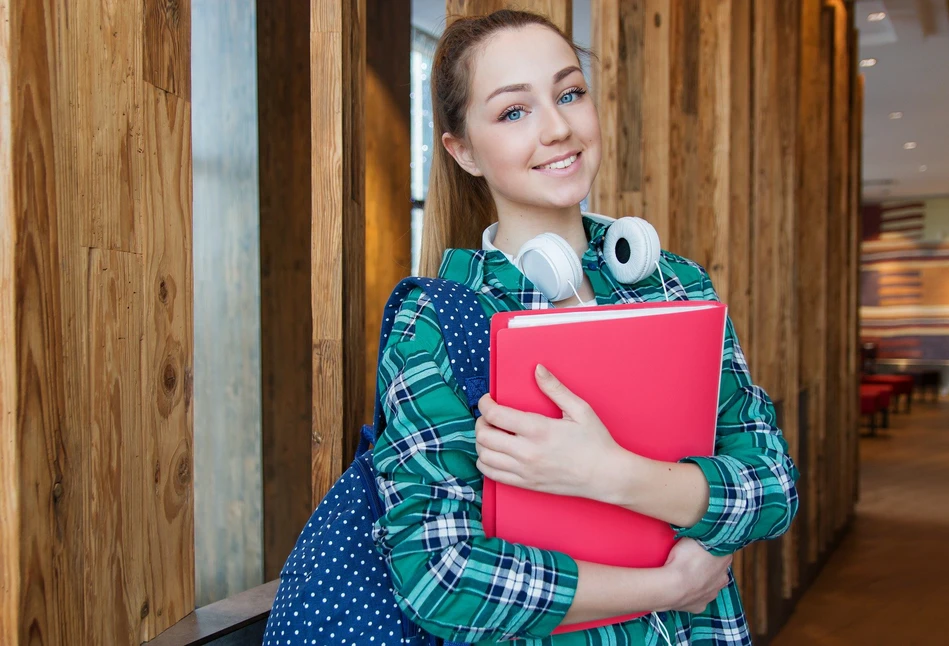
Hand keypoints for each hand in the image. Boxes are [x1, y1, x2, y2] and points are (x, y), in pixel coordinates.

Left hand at [474, 364, 627, 500]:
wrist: (605, 476)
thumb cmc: (596, 442)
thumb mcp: (580, 409)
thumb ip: (555, 388)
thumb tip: (537, 369)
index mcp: (538, 429)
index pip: (495, 415)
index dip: (484, 404)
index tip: (488, 399)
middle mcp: (527, 451)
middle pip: (484, 436)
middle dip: (481, 422)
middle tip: (489, 416)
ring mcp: (525, 470)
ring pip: (484, 456)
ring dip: (482, 443)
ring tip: (492, 434)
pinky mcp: (526, 484)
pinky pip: (492, 475)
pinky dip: (485, 462)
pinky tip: (494, 453)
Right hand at [661, 538, 731, 613]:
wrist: (673, 586)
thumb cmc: (683, 559)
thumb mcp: (693, 537)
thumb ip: (701, 535)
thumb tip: (703, 529)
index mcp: (724, 559)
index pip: (723, 551)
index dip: (712, 547)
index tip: (702, 546)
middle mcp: (722, 578)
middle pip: (718, 570)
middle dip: (709, 566)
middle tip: (692, 560)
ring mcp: (711, 594)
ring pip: (709, 586)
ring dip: (701, 581)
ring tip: (685, 575)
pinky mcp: (700, 606)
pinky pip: (697, 599)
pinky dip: (691, 595)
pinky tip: (682, 589)